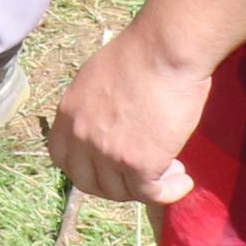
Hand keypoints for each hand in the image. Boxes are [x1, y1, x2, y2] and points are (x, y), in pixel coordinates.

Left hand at [49, 25, 208, 204]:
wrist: (164, 51)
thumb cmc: (141, 54)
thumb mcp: (98, 78)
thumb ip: (95, 106)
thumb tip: (109, 123)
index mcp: (68, 114)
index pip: (62, 158)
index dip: (85, 169)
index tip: (109, 168)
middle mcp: (81, 136)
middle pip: (88, 182)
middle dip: (115, 185)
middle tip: (141, 175)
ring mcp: (107, 153)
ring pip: (120, 192)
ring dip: (144, 187)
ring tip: (170, 170)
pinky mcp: (138, 164)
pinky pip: (150, 194)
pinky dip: (169, 192)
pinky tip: (183, 180)